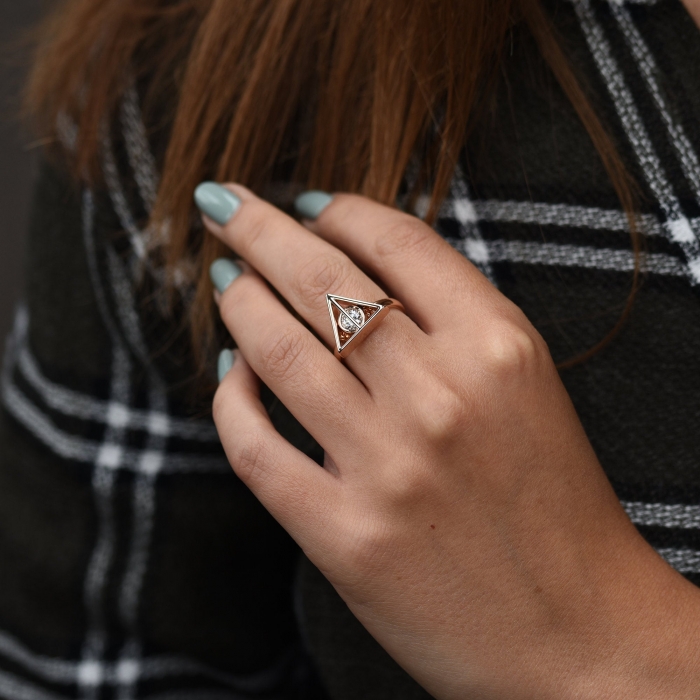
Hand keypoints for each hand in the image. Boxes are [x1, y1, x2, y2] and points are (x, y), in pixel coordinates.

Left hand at [198, 184, 699, 699]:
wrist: (579, 633)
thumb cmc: (555, 503)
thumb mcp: (525, 384)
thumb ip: (452, 320)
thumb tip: (358, 268)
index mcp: (498, 346)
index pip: (395, 240)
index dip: (336, 208)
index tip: (304, 203)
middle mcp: (441, 395)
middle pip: (321, 277)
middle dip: (258, 227)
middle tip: (224, 205)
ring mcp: (387, 467)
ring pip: (276, 348)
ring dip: (237, 301)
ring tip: (222, 280)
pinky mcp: (345, 536)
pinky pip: (255, 446)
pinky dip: (230, 400)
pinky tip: (231, 376)